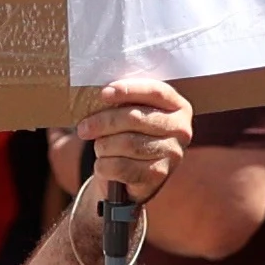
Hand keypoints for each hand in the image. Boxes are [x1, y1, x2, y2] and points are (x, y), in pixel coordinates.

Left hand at [62, 76, 190, 207]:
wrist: (131, 175)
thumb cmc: (128, 133)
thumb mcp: (130, 113)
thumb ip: (122, 101)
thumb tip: (100, 94)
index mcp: (178, 106)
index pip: (156, 91)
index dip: (129, 90)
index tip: (104, 93)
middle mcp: (181, 129)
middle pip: (136, 118)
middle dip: (104, 122)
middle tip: (83, 128)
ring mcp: (173, 153)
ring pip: (128, 143)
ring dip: (103, 145)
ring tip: (98, 146)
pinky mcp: (159, 175)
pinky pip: (123, 167)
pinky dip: (104, 165)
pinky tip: (101, 164)